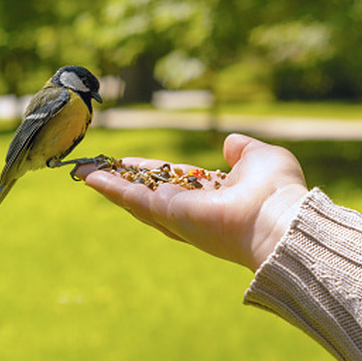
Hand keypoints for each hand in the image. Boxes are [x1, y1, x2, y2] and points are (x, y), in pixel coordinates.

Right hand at [74, 134, 308, 271]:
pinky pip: (134, 200)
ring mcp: (179, 216)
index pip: (176, 181)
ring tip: (83, 171)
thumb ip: (242, 150)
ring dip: (108, 184)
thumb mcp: (261, 157)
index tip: (128, 163)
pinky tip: (90, 177)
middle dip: (120, 181)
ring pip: (135, 199)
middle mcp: (193, 209)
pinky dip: (111, 188)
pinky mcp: (169, 215)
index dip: (150, 172)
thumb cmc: (278, 191)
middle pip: (148, 194)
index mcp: (215, 195)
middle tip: (92, 168)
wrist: (279, 218)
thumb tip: (229, 142)